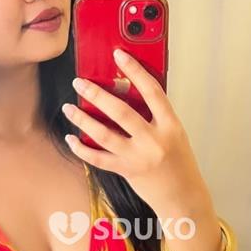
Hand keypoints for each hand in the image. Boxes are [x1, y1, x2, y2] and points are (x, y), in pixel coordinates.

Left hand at [61, 48, 209, 214]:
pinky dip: (82, 149)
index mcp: (170, 126)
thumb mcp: (175, 134)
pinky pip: (99, 159)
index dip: (134, 70)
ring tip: (68, 108)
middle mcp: (154, 140)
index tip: (118, 54)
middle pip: (121, 111)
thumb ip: (156, 116)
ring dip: (83, 119)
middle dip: (96, 94)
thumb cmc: (179, 163)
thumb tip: (128, 93)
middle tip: (79, 82)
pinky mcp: (127, 171)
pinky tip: (71, 139)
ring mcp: (138, 157)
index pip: (151, 91)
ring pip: (104, 134)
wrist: (183, 196)